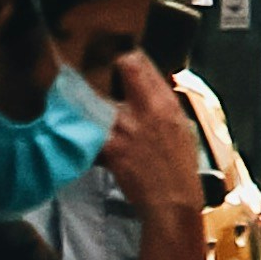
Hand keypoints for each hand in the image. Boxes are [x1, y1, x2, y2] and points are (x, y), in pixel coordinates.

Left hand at [98, 49, 207, 234]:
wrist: (171, 199)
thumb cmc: (179, 165)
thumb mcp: (181, 125)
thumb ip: (162, 103)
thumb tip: (147, 86)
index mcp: (164, 101)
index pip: (139, 62)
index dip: (125, 60)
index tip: (117, 66)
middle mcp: (145, 108)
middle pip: (123, 68)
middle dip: (110, 68)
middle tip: (95, 77)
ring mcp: (125, 128)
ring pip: (98, 98)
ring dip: (89, 102)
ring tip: (79, 106)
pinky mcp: (110, 150)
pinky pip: (89, 134)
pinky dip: (83, 136)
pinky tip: (81, 139)